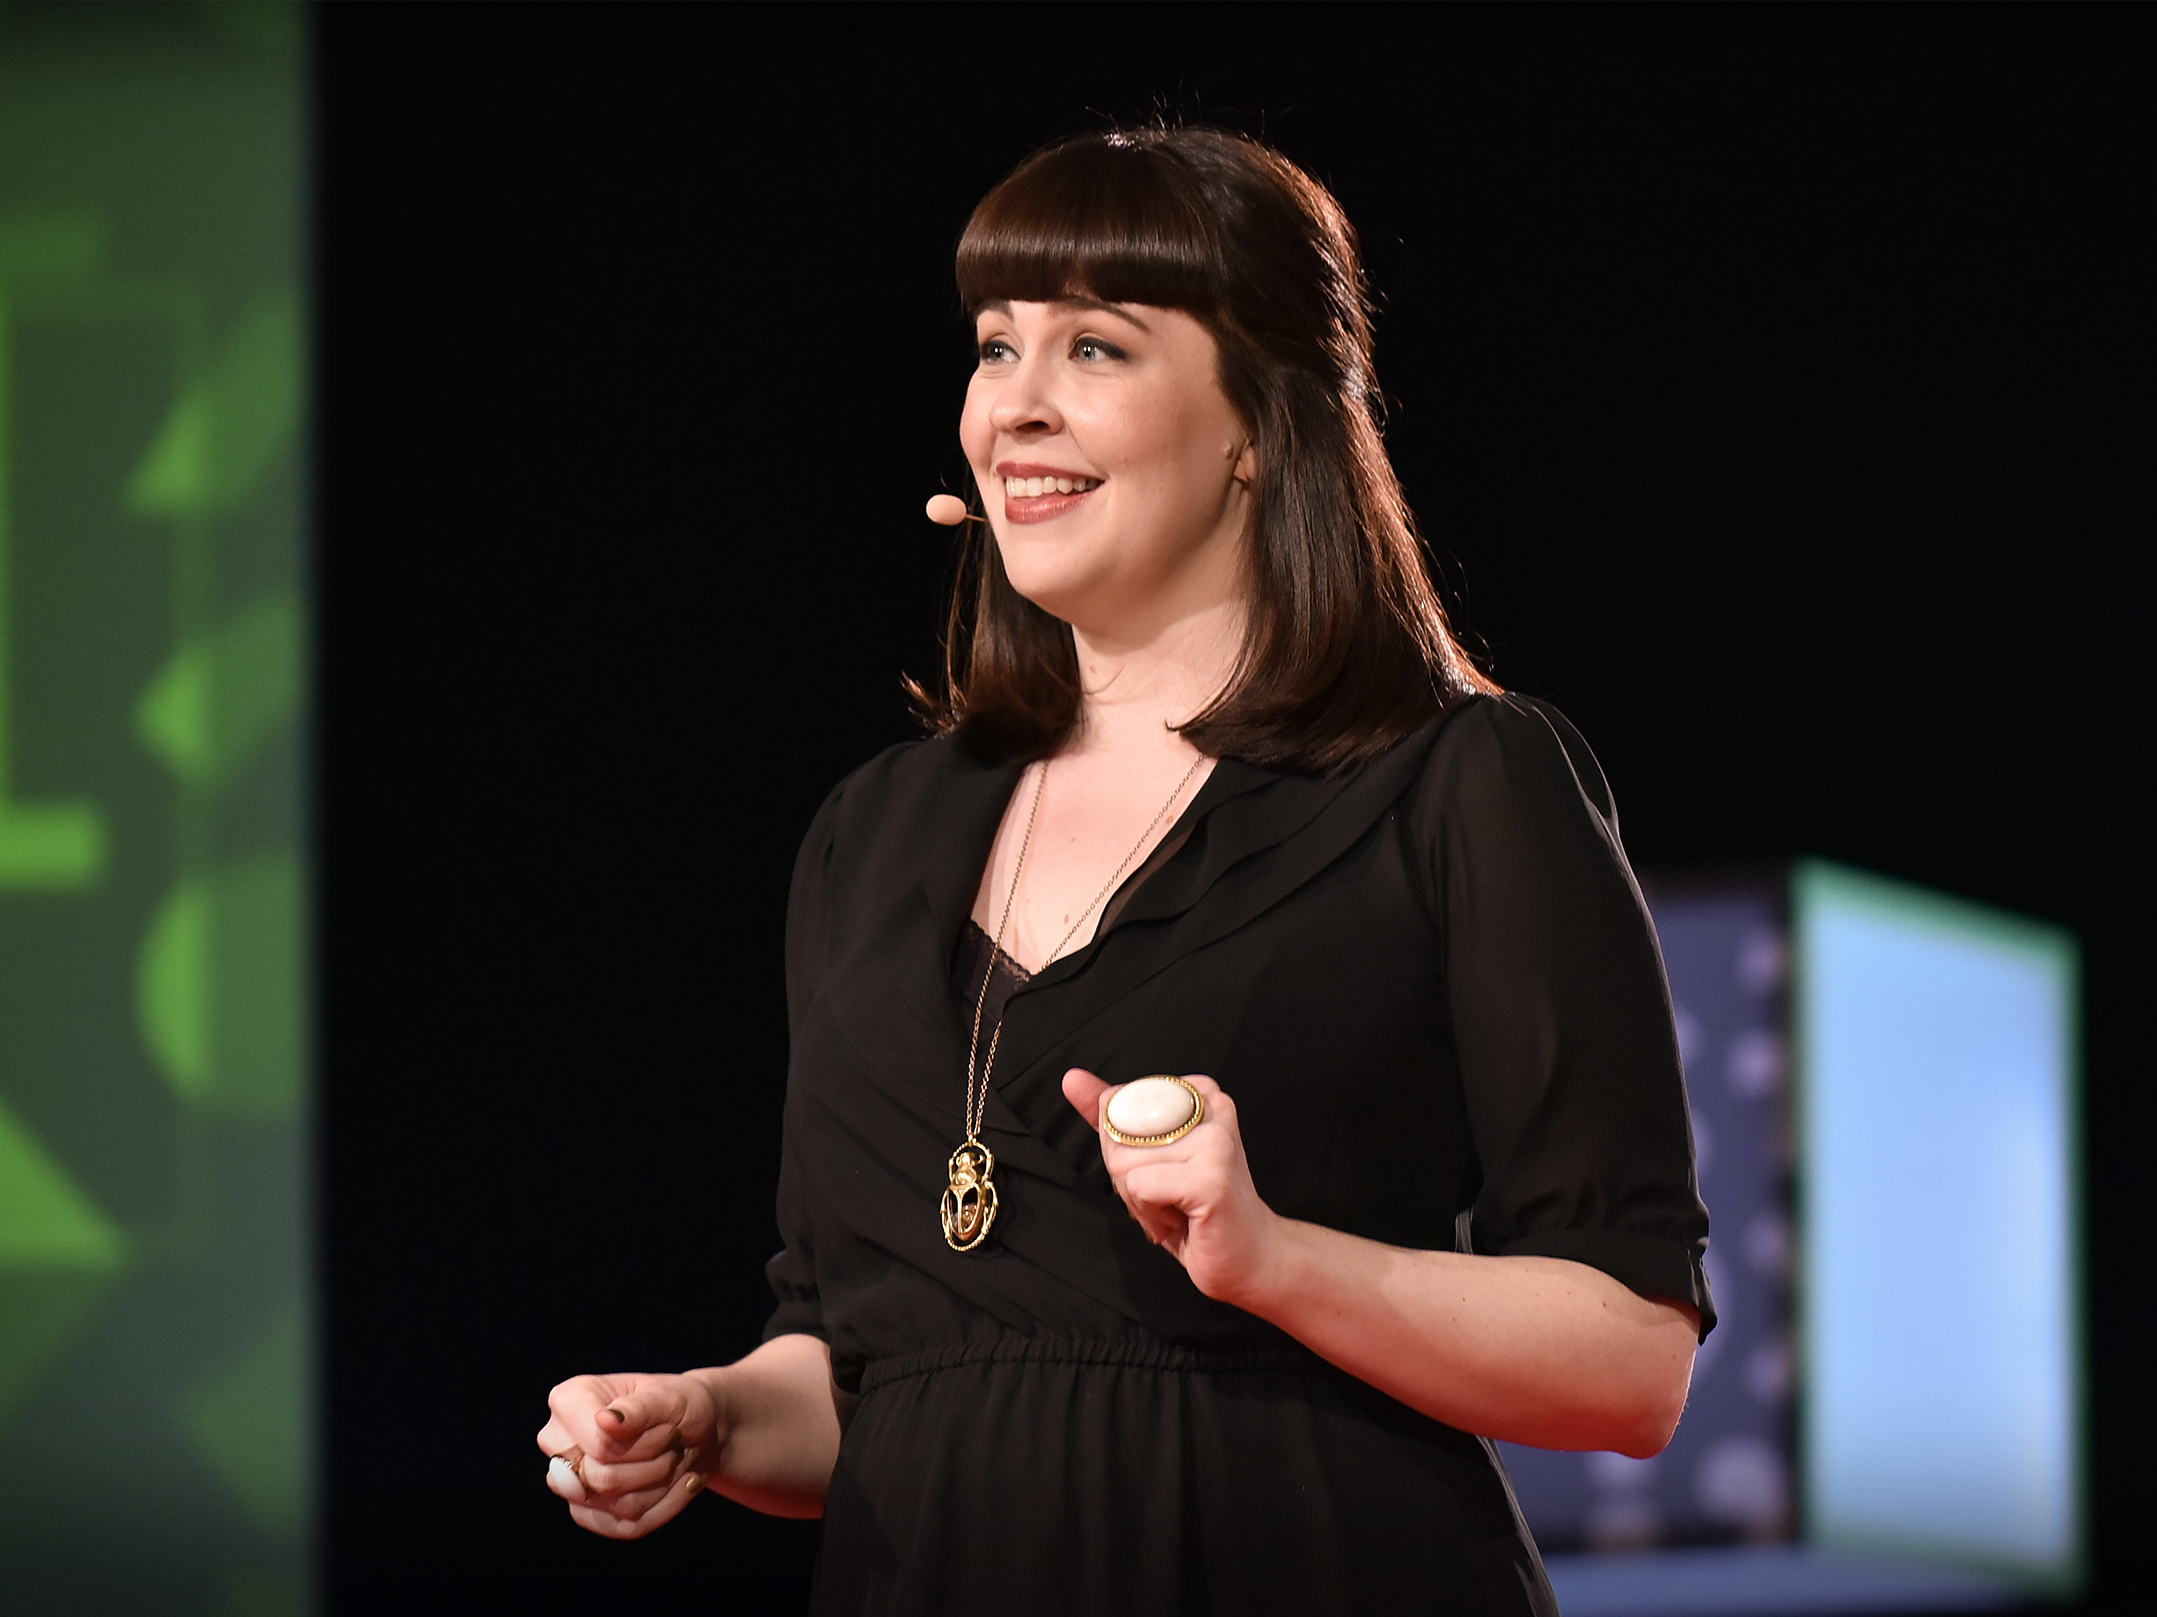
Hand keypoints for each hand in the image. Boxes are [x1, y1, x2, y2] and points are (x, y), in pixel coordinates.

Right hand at [536, 1370, 718, 1538]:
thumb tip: (605, 1420)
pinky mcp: (587, 1511)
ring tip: (678, 1458)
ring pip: (618, 1505)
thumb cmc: (675, 1403)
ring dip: (663, 1484)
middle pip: (602, 1480)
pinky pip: (625, 1527)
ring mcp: (568, 1480)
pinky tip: (681, 1482)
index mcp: (568, 1401)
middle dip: (655, 1466)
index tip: (671, 1428)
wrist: (692, 1425)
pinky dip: (664, 1506)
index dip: (643, 1445)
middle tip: (677, 1444)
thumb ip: (638, 1408)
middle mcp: (556, 1441)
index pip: (598, 1447)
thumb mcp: (667, 1396)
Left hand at [1061, 1069, 1282, 1305]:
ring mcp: (1215, 1141)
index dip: (1124, 1148)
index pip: (1118, 1104)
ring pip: (1124, 1164)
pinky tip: (1181, 1220)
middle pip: (1118, 1134)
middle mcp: (1212, 1106)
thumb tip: (1073, 1079)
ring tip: (1176, 1209)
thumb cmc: (1197, 1208)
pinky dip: (1149, 1214)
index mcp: (1199, 1092)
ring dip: (1139, 1200)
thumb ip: (1113, 1117)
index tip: (1161, 1169)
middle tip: (1167, 1196)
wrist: (1249, 1256)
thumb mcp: (1147, 1156)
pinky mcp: (1211, 1178)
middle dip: (1128, 1177)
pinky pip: (1139, 1187)